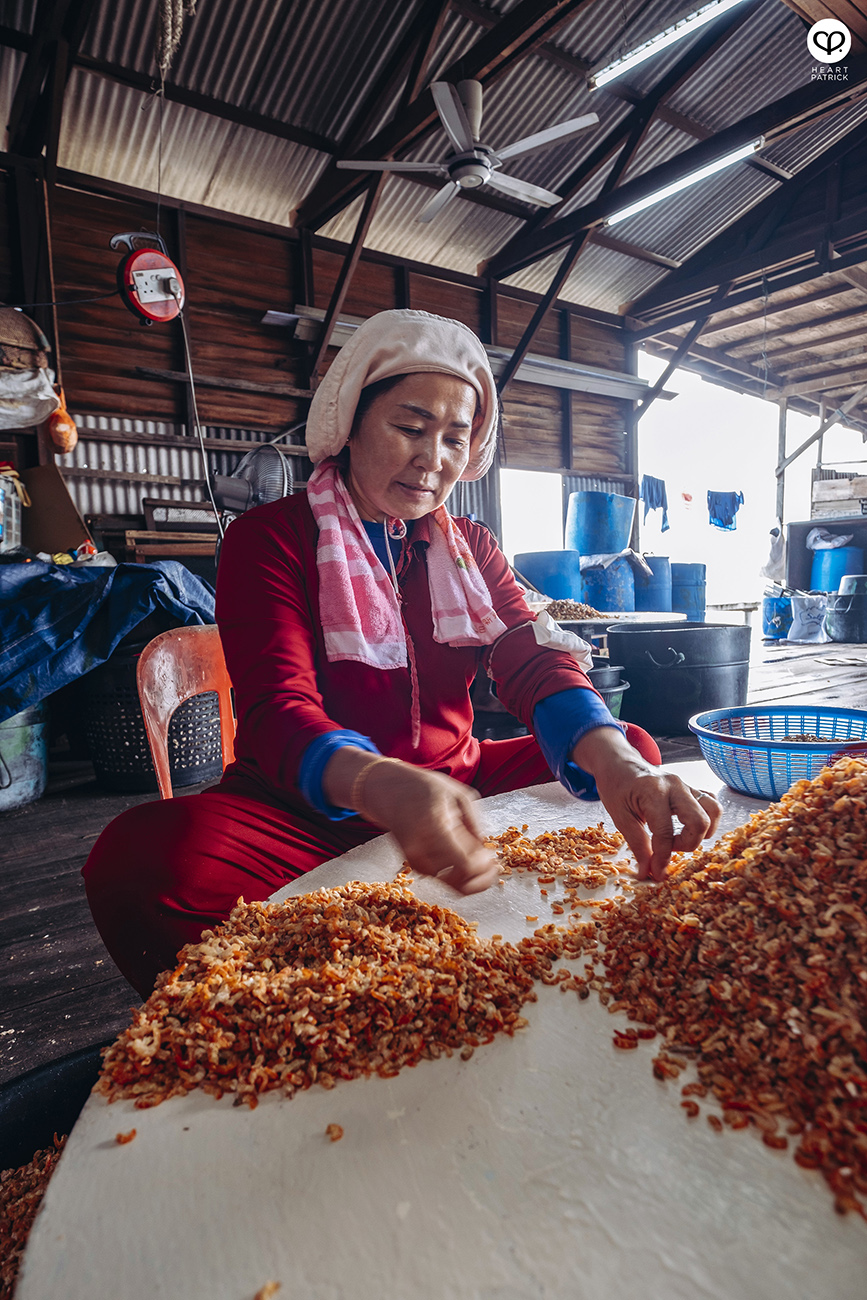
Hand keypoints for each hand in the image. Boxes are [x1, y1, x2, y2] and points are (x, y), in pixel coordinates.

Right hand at [323, 750, 499, 893]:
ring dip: (469, 876)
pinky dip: (455, 874)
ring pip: (452, 884)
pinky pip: (441, 879)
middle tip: (490, 864)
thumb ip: (475, 824)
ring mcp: (414, 858)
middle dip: (480, 877)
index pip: (465, 864)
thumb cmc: (425, 788)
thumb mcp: (459, 796)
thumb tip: (485, 852)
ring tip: (476, 856)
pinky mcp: (411, 863)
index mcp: (435, 825)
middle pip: (460, 882)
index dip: (484, 867)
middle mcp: (421, 847)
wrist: (387, 790)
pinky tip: (461, 856)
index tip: (490, 855)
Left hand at [571, 728, 720, 881]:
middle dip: (687, 844)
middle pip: (699, 821)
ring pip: (713, 811)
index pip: (665, 832)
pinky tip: (688, 828)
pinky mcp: (692, 788)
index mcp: (653, 791)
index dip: (662, 857)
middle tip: (668, 848)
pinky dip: (707, 820)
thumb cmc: (617, 787)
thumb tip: (648, 873)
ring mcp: (687, 785)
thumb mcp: (620, 817)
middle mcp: (675, 785)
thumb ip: (637, 845)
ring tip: (679, 838)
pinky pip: (712, 804)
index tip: (657, 873)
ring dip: (701, 832)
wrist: (619, 764)